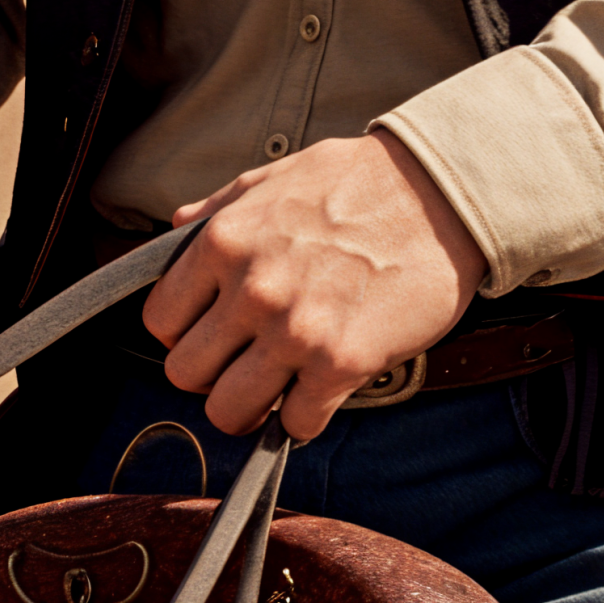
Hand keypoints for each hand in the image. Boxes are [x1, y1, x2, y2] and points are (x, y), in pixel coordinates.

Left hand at [144, 130, 484, 441]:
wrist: (443, 194)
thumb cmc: (360, 181)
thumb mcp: (273, 177)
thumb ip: (218, 208)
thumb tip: (176, 225)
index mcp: (224, 242)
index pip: (160, 321)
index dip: (184, 333)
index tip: (213, 333)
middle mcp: (251, 290)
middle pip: (186, 375)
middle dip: (213, 374)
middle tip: (246, 363)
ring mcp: (294, 331)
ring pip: (228, 412)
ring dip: (252, 407)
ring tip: (278, 388)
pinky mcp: (342, 363)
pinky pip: (296, 425)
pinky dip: (305, 418)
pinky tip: (321, 390)